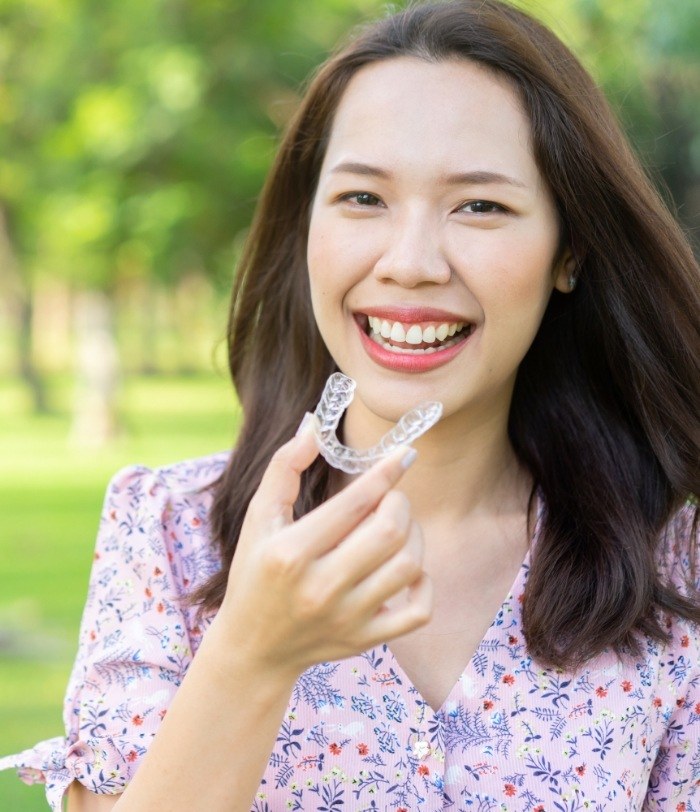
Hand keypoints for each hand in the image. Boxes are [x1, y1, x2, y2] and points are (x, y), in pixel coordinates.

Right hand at [217, 414, 432, 677]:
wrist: (254, 648)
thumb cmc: (255, 573)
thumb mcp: (258, 518)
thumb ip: (283, 467)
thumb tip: (314, 425)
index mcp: (290, 553)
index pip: (354, 504)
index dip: (385, 472)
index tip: (406, 453)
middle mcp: (320, 588)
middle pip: (389, 532)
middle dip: (399, 503)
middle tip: (390, 497)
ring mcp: (346, 618)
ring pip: (408, 565)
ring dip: (413, 535)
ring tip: (396, 527)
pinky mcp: (365, 639)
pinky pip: (419, 610)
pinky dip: (423, 582)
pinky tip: (407, 569)